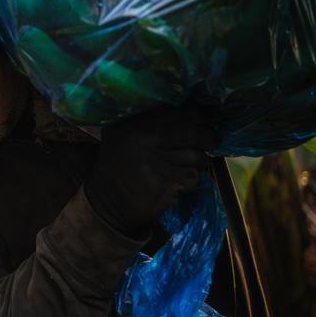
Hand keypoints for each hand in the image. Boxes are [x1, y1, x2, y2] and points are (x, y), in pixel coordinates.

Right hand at [84, 106, 217, 235]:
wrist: (106, 204)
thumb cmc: (119, 168)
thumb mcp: (122, 135)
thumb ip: (149, 121)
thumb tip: (194, 112)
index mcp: (131, 123)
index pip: (178, 112)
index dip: (196, 117)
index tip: (201, 123)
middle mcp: (140, 139)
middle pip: (191, 132)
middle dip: (206, 137)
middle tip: (209, 141)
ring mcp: (152, 162)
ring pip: (196, 155)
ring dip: (198, 161)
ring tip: (186, 165)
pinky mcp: (163, 183)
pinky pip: (192, 177)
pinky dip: (190, 181)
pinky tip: (177, 183)